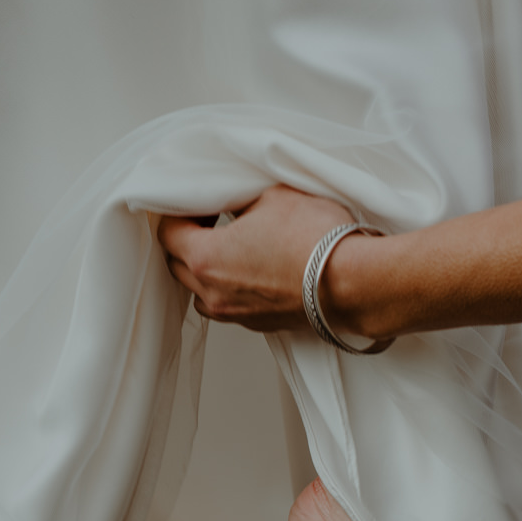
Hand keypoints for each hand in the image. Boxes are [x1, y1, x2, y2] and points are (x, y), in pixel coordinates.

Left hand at [157, 186, 357, 330]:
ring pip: (200, 293)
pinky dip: (231, 288)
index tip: (196, 202)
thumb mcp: (273, 196)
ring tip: (227, 248)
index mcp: (207, 258)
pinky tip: (253, 269)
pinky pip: (230, 306)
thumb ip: (242, 200)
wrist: (354, 283)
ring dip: (205, 271)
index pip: (168, 233)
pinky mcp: (261, 324)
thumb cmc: (316, 240)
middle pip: (177, 266)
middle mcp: (215, 292)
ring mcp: (237, 313)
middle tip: (207, 220)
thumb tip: (236, 205)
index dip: (176, 212)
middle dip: (187, 241)